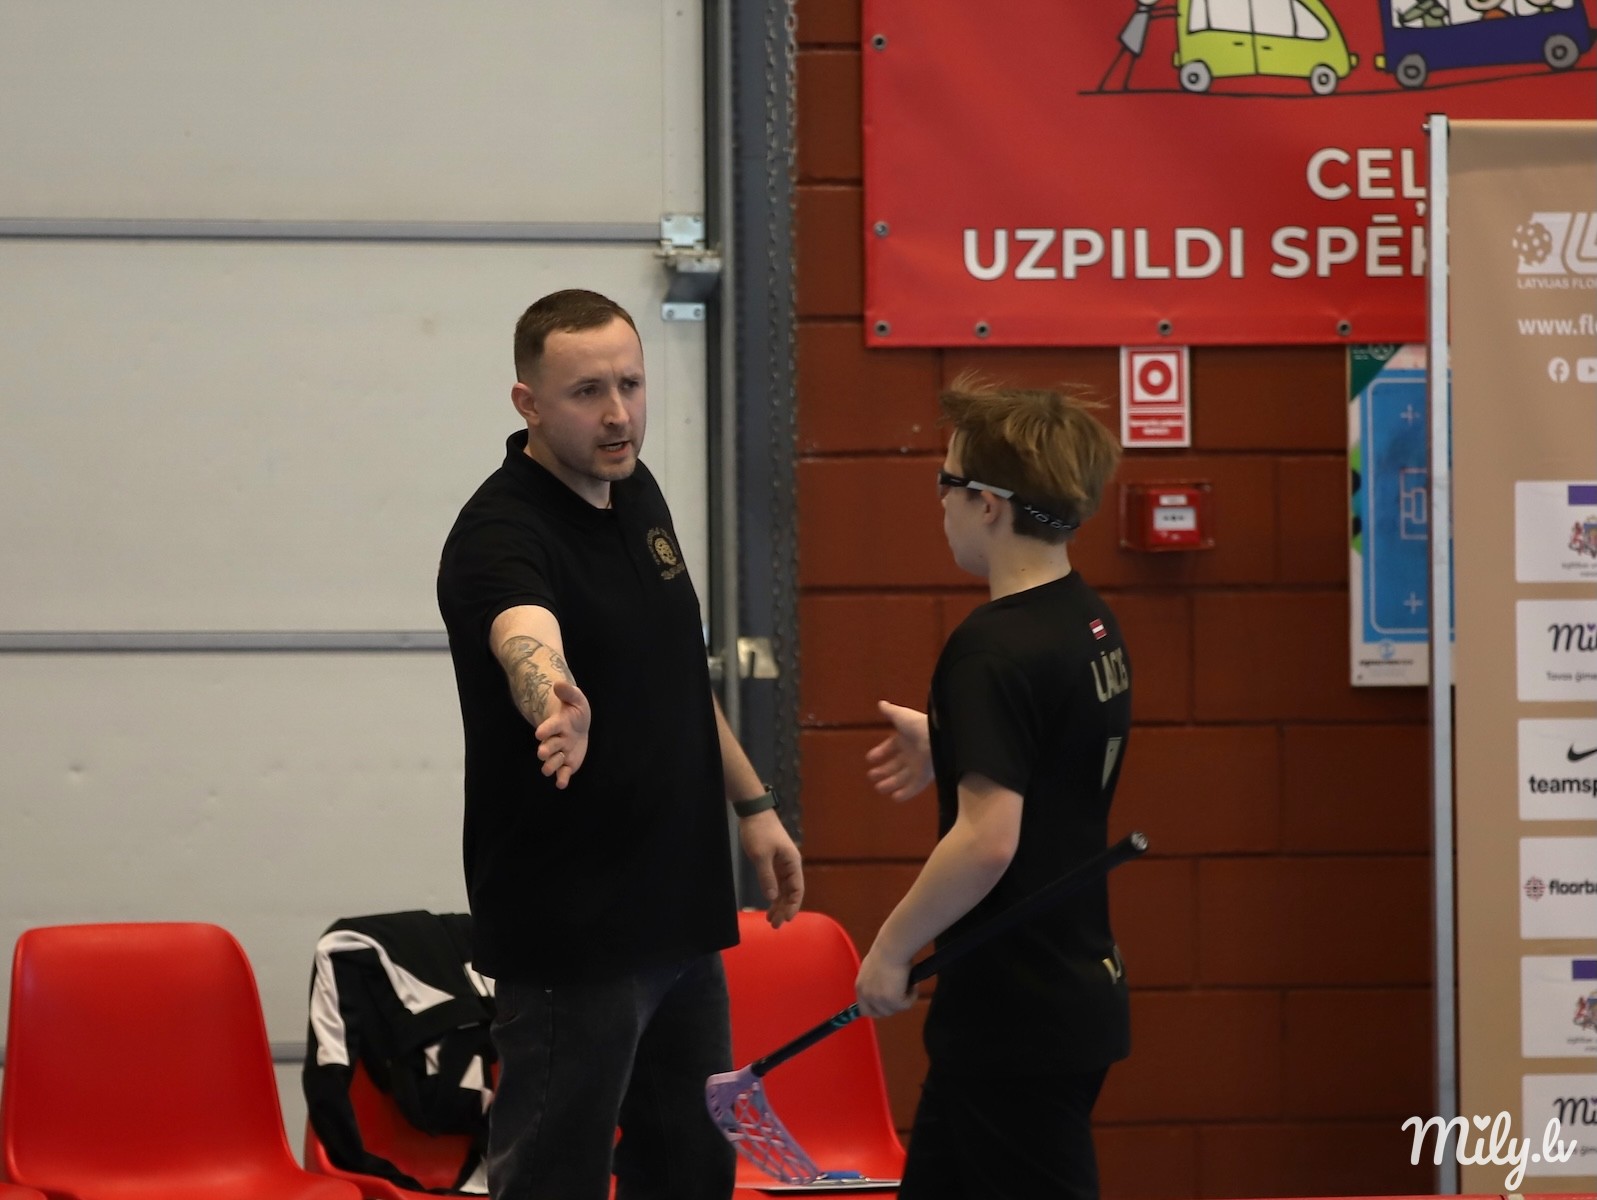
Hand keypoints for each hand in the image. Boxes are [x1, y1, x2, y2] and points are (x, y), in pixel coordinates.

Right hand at [534, 680, 590, 789]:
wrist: (577, 725)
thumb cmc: (573, 710)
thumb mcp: (575, 698)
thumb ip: (568, 691)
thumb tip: (559, 683)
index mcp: (557, 724)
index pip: (551, 726)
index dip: (546, 729)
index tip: (540, 733)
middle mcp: (556, 740)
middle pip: (549, 746)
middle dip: (545, 749)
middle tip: (542, 752)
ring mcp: (560, 752)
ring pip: (553, 762)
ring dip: (551, 765)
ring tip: (552, 768)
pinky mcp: (567, 764)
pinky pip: (563, 773)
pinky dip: (561, 779)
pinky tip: (561, 783)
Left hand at [737, 809, 803, 927]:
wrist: (754, 813)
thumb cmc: (759, 831)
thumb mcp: (760, 856)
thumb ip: (766, 877)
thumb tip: (772, 897)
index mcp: (792, 863)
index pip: (797, 889)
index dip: (793, 906)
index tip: (786, 919)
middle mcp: (790, 865)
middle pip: (791, 892)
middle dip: (785, 909)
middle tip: (775, 925)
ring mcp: (782, 864)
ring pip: (784, 889)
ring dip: (779, 904)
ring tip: (771, 919)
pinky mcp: (774, 862)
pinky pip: (777, 883)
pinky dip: (773, 894)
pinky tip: (769, 904)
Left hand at [855, 943, 916, 1017]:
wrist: (892, 948)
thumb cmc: (886, 951)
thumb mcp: (872, 969)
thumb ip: (873, 982)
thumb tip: (883, 987)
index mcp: (860, 987)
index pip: (864, 1010)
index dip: (877, 1009)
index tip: (887, 1005)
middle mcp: (867, 996)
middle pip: (880, 1013)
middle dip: (892, 1006)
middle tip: (902, 994)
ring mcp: (879, 999)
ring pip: (895, 1010)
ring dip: (903, 999)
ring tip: (908, 984)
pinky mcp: (893, 1000)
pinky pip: (906, 1005)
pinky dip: (912, 996)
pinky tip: (913, 984)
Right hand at [865, 700, 932, 801]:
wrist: (936, 736)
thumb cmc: (917, 725)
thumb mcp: (900, 716)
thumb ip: (890, 711)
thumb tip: (881, 703)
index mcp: (905, 739)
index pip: (890, 747)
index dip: (880, 752)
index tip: (869, 758)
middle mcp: (911, 754)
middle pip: (895, 765)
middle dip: (883, 771)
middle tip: (871, 776)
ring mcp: (918, 766)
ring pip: (902, 778)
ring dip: (890, 783)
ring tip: (878, 788)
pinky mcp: (924, 777)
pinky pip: (914, 788)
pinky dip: (905, 793)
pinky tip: (894, 797)